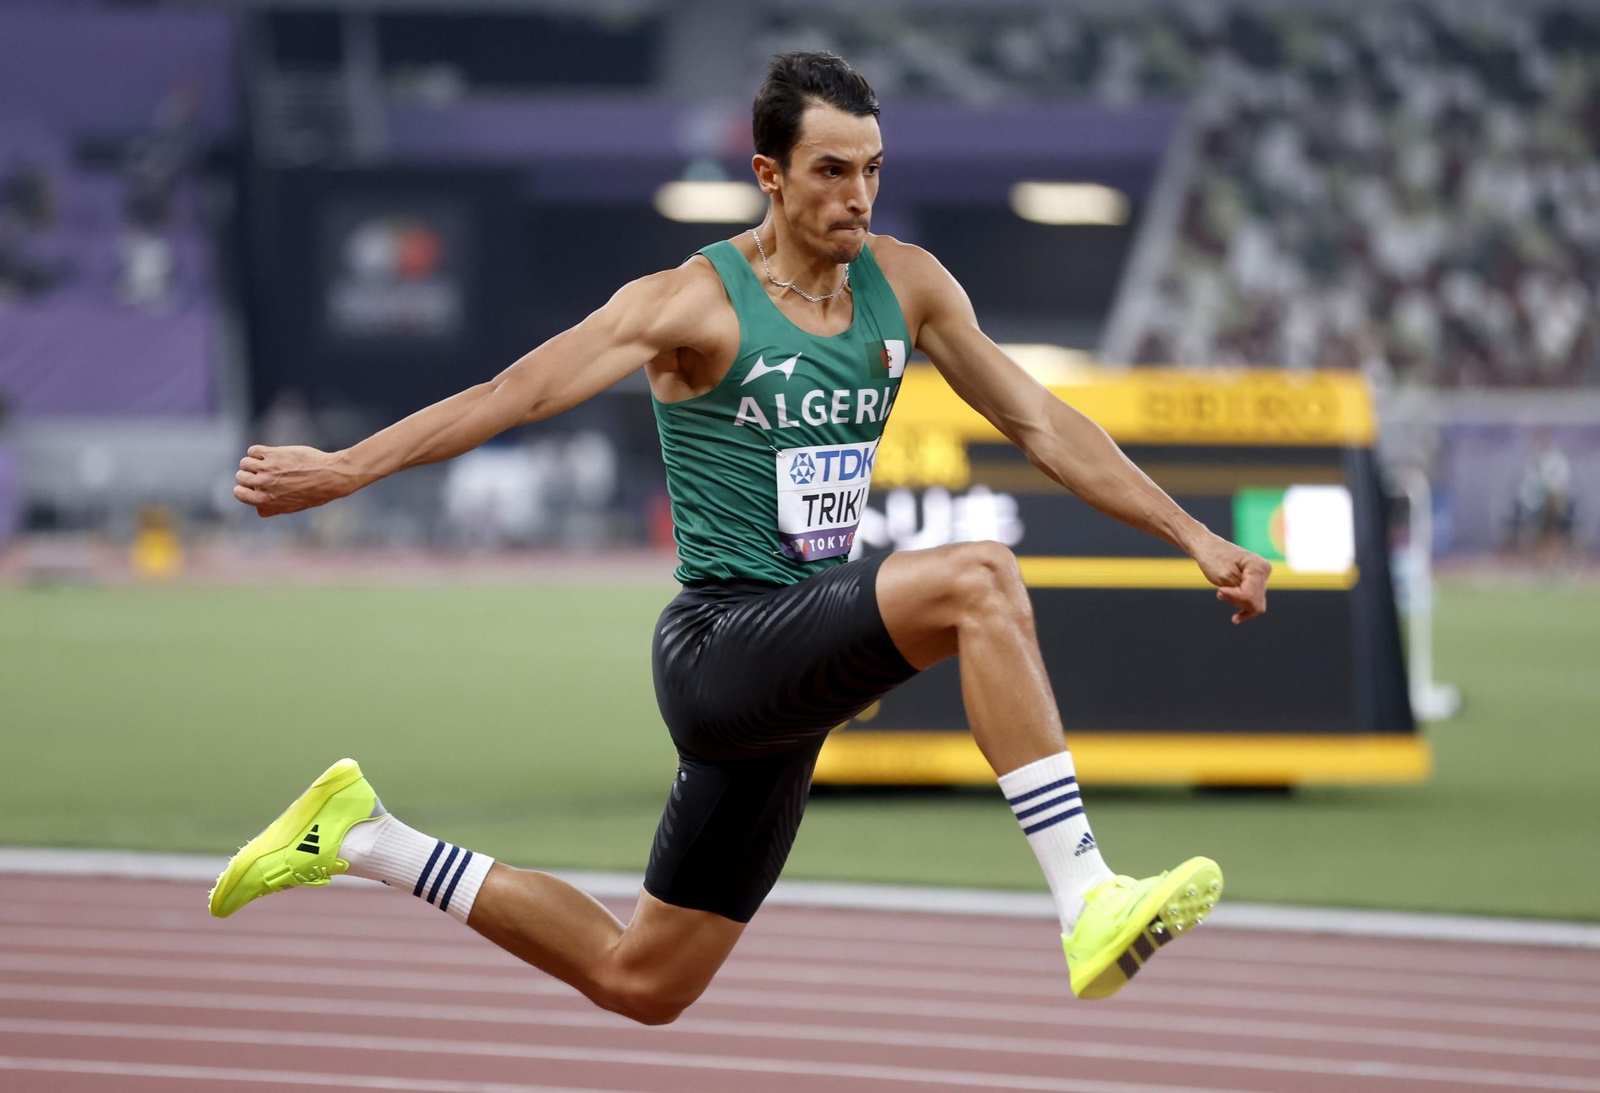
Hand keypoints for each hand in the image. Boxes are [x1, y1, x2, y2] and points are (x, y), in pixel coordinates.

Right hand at [233, 445, 354, 517]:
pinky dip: (257, 452)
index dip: (244, 489)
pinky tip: (268, 454)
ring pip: (244, 463)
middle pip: (240, 477)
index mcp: (267, 501)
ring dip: (252, 462)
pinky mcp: (274, 454)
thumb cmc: (315, 493)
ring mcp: (268, 468)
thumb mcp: (293, 507)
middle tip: (262, 473)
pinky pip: (253, 450)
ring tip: (265, 463)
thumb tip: (259, 510)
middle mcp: (264, 485)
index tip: (252, 486)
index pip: (239, 494)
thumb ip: (273, 508)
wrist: (331, 476)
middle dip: (248, 475)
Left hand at [1189, 533, 1271, 623]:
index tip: (1219, 590)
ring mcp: (1262, 577)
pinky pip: (1254, 602)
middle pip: (1255, 602)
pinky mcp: (1256, 583)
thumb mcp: (1223, 577)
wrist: (1208, 548)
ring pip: (1254, 604)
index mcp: (1259, 567)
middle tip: (1220, 592)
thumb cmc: (1213, 559)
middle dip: (1236, 601)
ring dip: (1237, 602)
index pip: (1250, 595)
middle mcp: (1264, 571)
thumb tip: (1252, 608)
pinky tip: (1236, 618)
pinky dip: (1244, 609)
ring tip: (1222, 592)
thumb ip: (1238, 593)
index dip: (1233, 597)